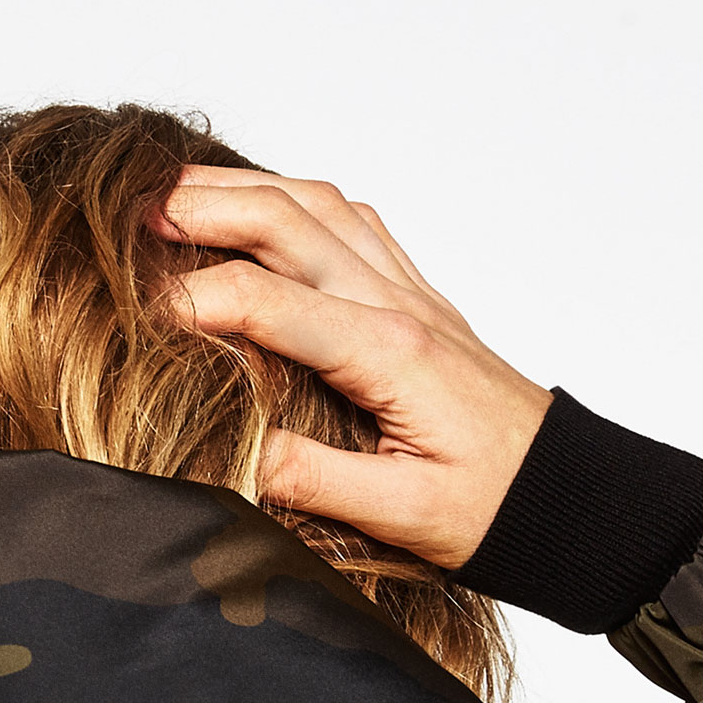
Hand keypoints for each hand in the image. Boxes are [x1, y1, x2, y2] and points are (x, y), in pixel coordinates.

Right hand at [157, 167, 550, 570]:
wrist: (568, 493)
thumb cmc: (494, 508)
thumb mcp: (403, 514)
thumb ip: (314, 482)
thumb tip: (232, 460)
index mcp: (388, 353)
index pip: (267, 302)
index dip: (193, 300)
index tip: (135, 313)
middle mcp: (397, 304)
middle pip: (288, 221)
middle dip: (205, 207)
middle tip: (134, 213)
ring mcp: (410, 292)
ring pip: (319, 206)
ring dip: (246, 188)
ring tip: (177, 192)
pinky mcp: (419, 299)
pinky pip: (354, 223)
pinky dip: (297, 200)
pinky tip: (266, 208)